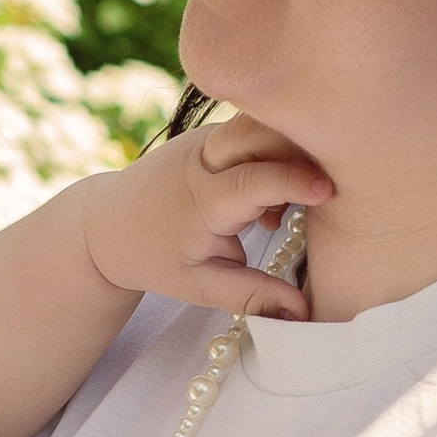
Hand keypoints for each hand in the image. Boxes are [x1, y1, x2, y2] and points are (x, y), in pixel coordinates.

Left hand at [78, 107, 331, 319]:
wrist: (108, 224)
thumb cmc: (156, 258)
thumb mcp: (199, 286)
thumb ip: (250, 295)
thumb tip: (302, 313)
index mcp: (201, 198)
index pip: (254, 179)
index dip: (293, 182)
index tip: (329, 192)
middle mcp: (204, 158)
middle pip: (263, 132)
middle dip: (302, 148)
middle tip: (327, 190)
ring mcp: (209, 138)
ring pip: (263, 123)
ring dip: (292, 150)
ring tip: (285, 209)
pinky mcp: (215, 133)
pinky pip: (258, 128)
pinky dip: (279, 151)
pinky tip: (271, 199)